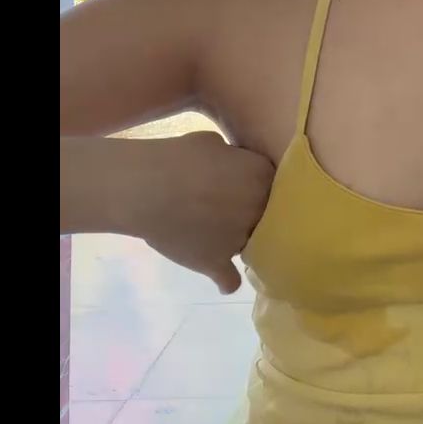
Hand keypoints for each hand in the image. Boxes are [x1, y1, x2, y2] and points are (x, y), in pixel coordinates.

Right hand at [125, 132, 274, 293]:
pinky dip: (226, 281)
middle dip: (251, 214)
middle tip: (227, 210)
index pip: (273, 185)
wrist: (149, 189)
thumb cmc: (179, 158)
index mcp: (262, 176)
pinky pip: (230, 280)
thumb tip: (231, 163)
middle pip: (266, 216)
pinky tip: (223, 280)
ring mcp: (240, 240)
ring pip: (250, 246)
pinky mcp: (216, 263)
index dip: (257, 187)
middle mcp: (259, 210)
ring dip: (238, 242)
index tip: (241, 186)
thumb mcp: (213, 142)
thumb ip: (231, 156)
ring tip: (216, 236)